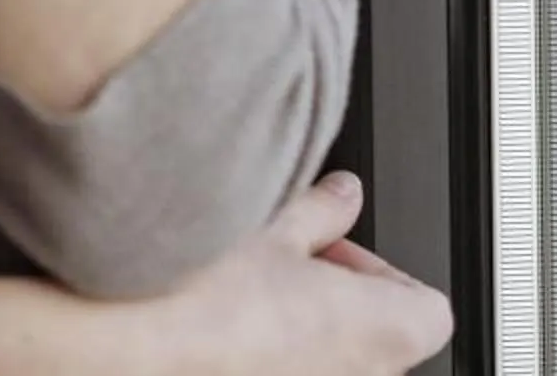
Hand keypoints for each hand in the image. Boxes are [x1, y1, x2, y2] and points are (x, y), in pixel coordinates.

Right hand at [106, 176, 453, 375]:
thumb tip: (341, 196)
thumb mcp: (273, 224)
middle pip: (375, 339)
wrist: (128, 344)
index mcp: (383, 332)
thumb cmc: (204, 296)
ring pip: (326, 362)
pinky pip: (288, 371)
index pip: (428, 309)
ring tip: (244, 291)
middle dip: (336, 298)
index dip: (384, 274)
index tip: (336, 247)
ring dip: (299, 332)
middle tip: (284, 262)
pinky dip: (266, 354)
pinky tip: (220, 320)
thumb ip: (322, 211)